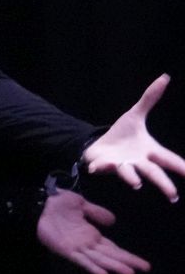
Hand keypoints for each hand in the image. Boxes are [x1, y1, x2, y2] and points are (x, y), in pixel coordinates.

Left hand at [36, 189, 148, 273]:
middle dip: (127, 262)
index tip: (142, 263)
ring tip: (130, 273)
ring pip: (100, 260)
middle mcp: (87, 244)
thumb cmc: (58, 204)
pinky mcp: (66, 250)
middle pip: (111, 255)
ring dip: (114, 266)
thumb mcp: (82, 204)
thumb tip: (113, 221)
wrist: (39, 204)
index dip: (127, 255)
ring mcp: (77, 248)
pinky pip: (82, 260)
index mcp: (92, 235)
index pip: (114, 248)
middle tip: (145, 269)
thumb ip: (97, 212)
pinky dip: (93, 267)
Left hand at [81, 73, 182, 199]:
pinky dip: (100, 168)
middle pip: (153, 173)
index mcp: (148, 151)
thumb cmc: (120, 135)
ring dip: (132, 178)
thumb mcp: (135, 115)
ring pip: (128, 174)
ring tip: (136, 184)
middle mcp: (137, 162)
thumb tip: (164, 77)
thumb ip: (149, 98)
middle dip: (163, 183)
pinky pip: (102, 168)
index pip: (168, 159)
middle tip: (173, 196)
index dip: (180, 166)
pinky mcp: (103, 166)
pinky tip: (97, 168)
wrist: (97, 145)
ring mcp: (120, 166)